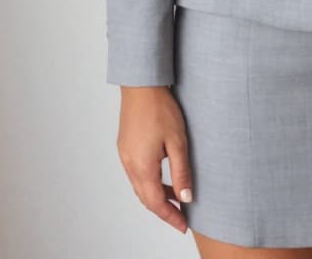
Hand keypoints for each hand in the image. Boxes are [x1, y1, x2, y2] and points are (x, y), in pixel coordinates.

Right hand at [116, 86, 192, 233]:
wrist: (141, 85)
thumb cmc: (160, 109)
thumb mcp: (177, 141)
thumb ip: (181, 172)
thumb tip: (186, 197)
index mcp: (142, 167)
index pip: (156, 203)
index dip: (170, 217)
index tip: (183, 225)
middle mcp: (130, 165)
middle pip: (146, 198)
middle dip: (164, 210)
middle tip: (181, 217)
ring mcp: (125, 156)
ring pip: (140, 187)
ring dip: (157, 196)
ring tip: (177, 198)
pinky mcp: (125, 147)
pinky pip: (137, 174)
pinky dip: (150, 182)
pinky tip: (163, 177)